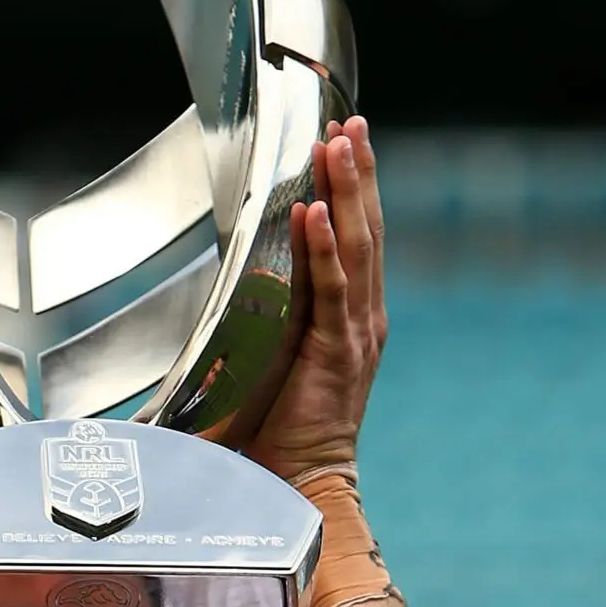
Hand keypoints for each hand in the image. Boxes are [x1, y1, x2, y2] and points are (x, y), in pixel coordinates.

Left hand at [244, 116, 386, 482]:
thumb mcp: (279, 365)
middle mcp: (364, 319)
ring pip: (356, 248)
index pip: (359, 240)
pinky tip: (315, 210)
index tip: (346, 142)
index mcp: (354, 319)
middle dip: (359, 173)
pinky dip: (323, 248)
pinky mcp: (337, 352)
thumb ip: (270, 325)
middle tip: (349, 122)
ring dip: (348, 192)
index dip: (355, 190)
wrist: (304, 484)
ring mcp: (355, 333)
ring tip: (340, 143)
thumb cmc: (284, 434)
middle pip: (366, 230)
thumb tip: (238, 292)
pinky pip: (332, 289)